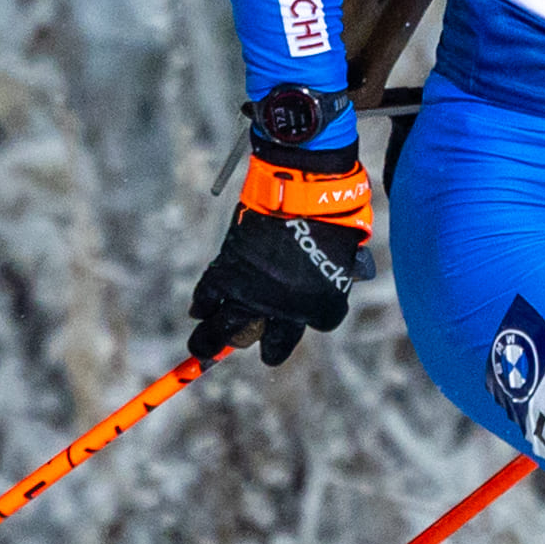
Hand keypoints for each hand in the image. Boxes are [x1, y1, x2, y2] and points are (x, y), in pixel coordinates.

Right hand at [192, 126, 373, 365]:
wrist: (303, 194)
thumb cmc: (331, 214)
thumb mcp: (345, 248)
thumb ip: (335, 265)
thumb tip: (339, 266)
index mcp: (323, 305)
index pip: (319, 325)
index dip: (310, 321)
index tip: (300, 325)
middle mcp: (288, 309)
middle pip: (273, 343)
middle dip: (268, 349)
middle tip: (252, 348)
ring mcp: (255, 293)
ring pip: (226, 329)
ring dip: (210, 341)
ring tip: (201, 349)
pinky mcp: (230, 271)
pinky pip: (209, 296)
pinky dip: (202, 304)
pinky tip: (198, 312)